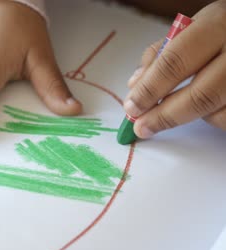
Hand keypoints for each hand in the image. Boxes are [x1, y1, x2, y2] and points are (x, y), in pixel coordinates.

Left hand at [126, 0, 225, 137]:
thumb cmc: (221, 31)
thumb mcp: (194, 28)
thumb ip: (162, 54)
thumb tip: (134, 85)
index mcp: (217, 25)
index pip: (175, 62)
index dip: (149, 90)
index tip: (131, 107)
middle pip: (199, 96)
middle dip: (164, 116)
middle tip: (141, 127)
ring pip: (216, 112)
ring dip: (188, 117)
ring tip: (176, 109)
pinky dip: (212, 118)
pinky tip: (206, 107)